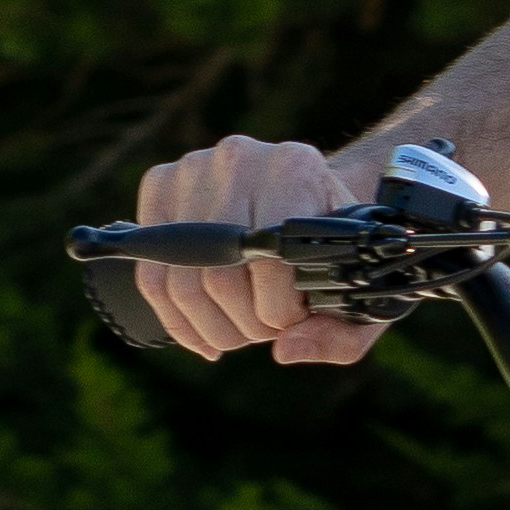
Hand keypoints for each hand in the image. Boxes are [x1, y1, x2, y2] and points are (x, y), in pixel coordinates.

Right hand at [130, 132, 390, 364]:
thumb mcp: (359, 287)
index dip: (279, 313)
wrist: (307, 190)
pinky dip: (175, 318)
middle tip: (265, 330)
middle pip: (218, 278)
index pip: (269, 264)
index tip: (293, 322)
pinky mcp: (160, 184)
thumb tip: (285, 352)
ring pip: (179, 282)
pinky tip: (202, 331)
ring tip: (237, 331)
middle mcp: (239, 157)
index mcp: (295, 167)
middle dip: (244, 326)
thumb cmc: (334, 243)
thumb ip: (342, 333)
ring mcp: (193, 168)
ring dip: (209, 328)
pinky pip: (150, 273)